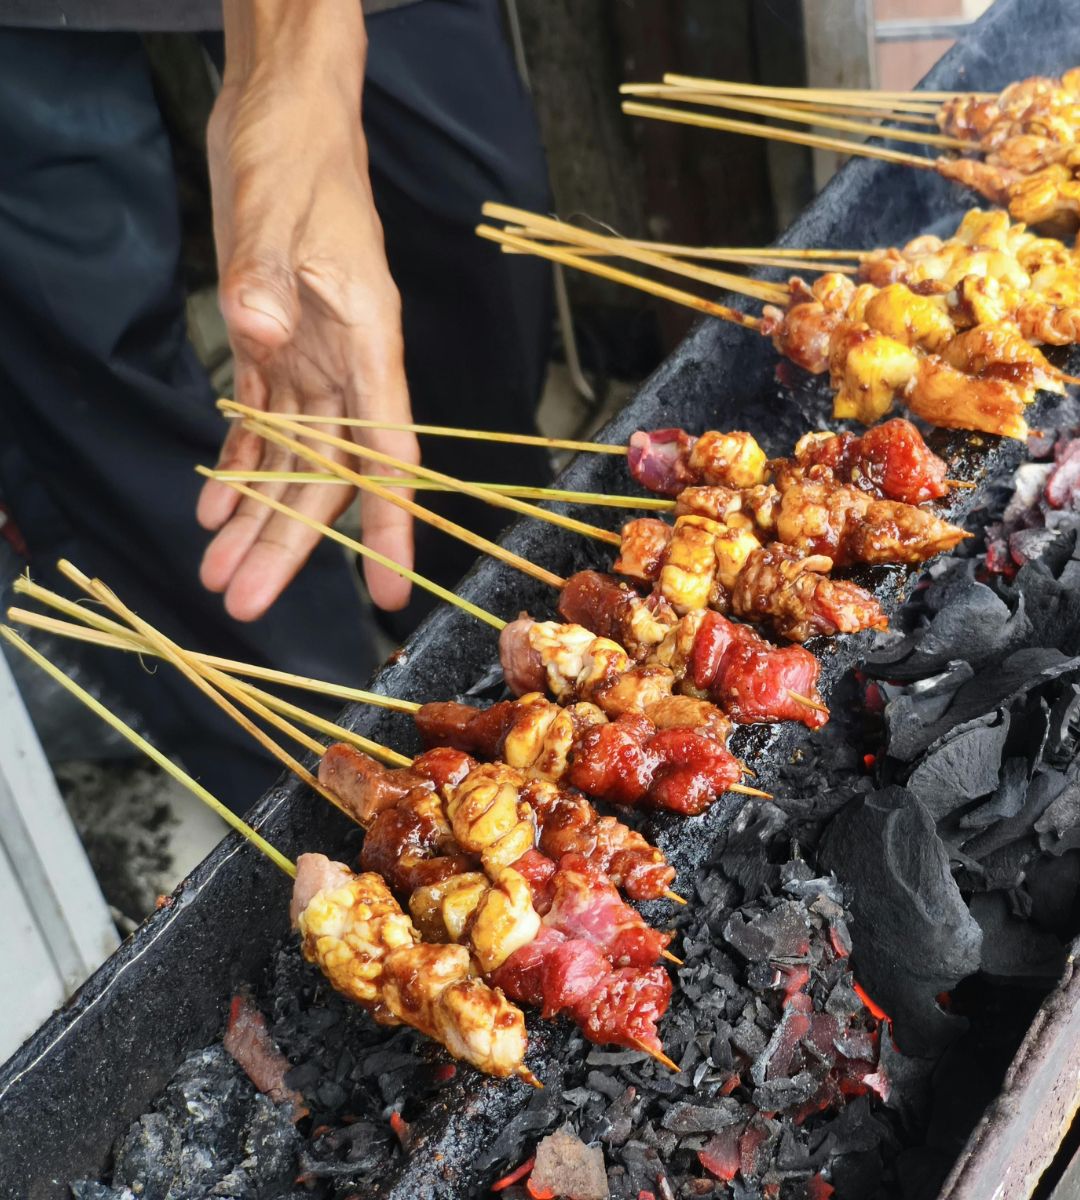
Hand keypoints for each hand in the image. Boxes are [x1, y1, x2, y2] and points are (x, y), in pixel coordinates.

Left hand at [197, 6, 418, 621]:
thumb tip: (260, 333)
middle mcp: (347, 367)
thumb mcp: (279, 211)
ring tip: (217, 575)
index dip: (385, 526)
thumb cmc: (298, 159)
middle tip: (244, 603)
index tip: (382, 590)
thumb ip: (271, 277)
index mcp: (367, 344)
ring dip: (255, 520)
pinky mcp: (275, 349)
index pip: (387, 452)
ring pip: (290, 462)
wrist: (283, 119)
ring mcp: (311, 362)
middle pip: (326, 476)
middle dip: (288, 543)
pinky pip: (260, 426)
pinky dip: (237, 468)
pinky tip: (212, 511)